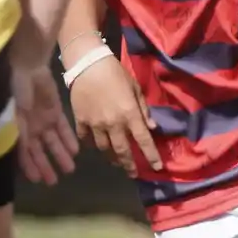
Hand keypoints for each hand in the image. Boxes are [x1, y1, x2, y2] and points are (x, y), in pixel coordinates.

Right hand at [12, 63, 77, 185]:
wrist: (27, 65)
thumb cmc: (13, 88)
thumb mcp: (12, 113)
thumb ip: (18, 134)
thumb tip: (19, 155)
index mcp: (14, 127)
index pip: (22, 151)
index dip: (29, 166)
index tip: (37, 180)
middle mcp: (28, 126)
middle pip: (38, 150)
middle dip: (45, 164)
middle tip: (54, 181)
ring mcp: (41, 118)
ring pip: (51, 141)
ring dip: (59, 154)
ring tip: (69, 169)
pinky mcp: (54, 110)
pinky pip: (62, 127)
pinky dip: (68, 138)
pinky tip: (75, 151)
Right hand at [68, 56, 161, 174]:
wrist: (88, 64)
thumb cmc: (115, 73)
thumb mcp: (135, 88)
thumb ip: (143, 109)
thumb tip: (152, 127)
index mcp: (129, 114)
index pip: (144, 141)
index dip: (151, 156)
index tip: (157, 167)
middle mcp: (113, 124)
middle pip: (122, 151)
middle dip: (129, 165)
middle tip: (132, 173)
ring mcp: (95, 124)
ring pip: (104, 149)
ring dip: (111, 157)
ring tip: (115, 161)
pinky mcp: (80, 121)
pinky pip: (86, 139)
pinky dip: (91, 144)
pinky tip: (95, 145)